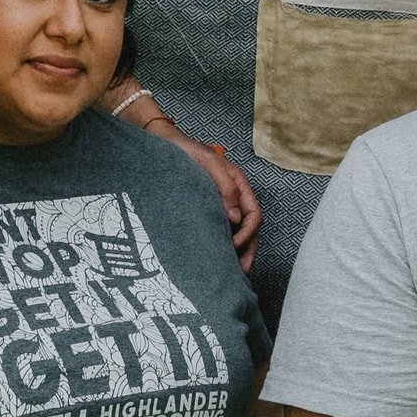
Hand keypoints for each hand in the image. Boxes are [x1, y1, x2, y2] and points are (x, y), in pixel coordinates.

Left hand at [152, 117, 261, 265]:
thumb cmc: (185, 150)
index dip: (248, 233)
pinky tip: (214, 257)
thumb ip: (225, 187)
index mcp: (238, 185)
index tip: (233, 245)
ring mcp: (219, 204)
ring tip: (230, 272)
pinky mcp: (204, 209)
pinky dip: (220, 245)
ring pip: (235, 232)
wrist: (162, 143)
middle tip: (239, 273)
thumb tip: (236, 218)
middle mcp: (232, 197)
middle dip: (247, 251)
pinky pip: (218, 229)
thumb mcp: (208, 164)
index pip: (254, 215)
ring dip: (236, 252)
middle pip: (248, 229)